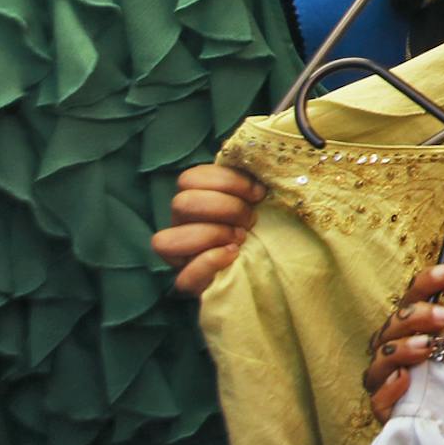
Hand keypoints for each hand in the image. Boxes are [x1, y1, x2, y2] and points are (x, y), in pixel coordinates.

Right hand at [150, 165, 266, 296]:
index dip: (225, 181)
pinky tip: (233, 256)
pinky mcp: (191, 284)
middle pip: (181, 203)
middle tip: (250, 220)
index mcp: (197, 199)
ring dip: (212, 234)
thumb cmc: (268, 225)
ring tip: (241, 239)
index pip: (189, 178)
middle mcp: (183, 225)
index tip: (258, 193)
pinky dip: (209, 263)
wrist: (276, 268)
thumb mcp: (262, 199)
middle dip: (225, 208)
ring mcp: (182, 256)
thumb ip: (254, 179)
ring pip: (167, 240)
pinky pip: (183, 278)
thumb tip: (259, 160)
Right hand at [363, 258, 443, 421]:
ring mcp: (398, 383)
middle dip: (412, 316)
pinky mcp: (398, 414)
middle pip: (389, 328)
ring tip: (428, 346)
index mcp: (423, 327)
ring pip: (377, 363)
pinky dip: (386, 390)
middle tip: (443, 316)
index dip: (423, 284)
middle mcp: (405, 352)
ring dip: (398, 350)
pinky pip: (377, 402)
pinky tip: (406, 379)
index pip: (410, 299)